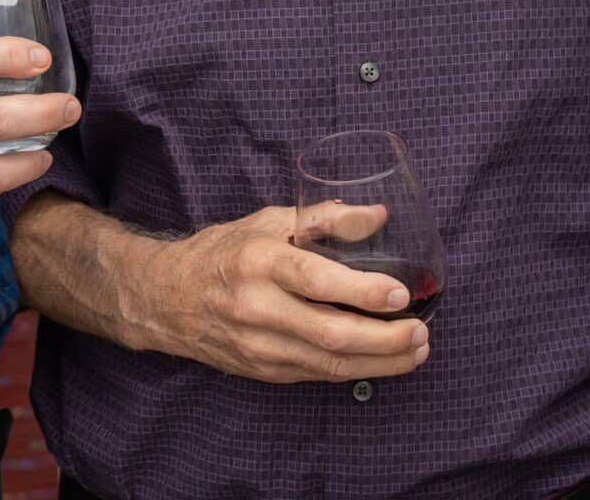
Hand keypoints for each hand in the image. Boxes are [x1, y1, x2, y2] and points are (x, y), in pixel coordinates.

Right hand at [116, 206, 430, 383]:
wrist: (169, 298)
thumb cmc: (225, 250)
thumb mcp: (270, 220)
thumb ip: (324, 218)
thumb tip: (378, 215)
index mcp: (259, 261)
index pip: (316, 280)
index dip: (361, 290)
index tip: (401, 294)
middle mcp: (257, 308)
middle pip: (329, 333)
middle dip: (384, 339)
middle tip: (421, 332)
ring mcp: (259, 346)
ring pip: (328, 363)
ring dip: (379, 362)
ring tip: (416, 350)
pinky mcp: (263, 371)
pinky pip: (317, 374)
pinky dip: (354, 369)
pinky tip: (383, 360)